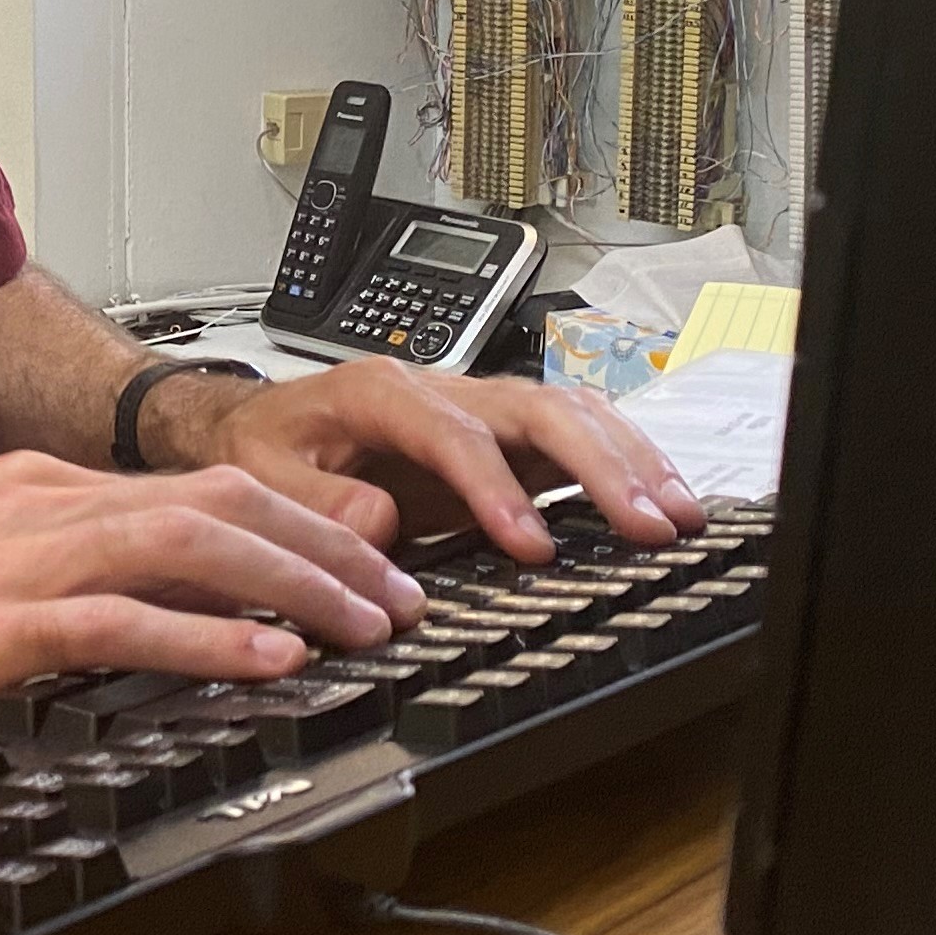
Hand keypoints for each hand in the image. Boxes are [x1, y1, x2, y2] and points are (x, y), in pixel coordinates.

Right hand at [0, 451, 425, 740]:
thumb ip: (47, 575)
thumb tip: (137, 608)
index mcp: (31, 492)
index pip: (194, 486)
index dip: (296, 521)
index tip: (362, 563)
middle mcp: (35, 506)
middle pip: (217, 501)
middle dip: (327, 545)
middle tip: (406, 594)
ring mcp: (12, 562)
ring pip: (190, 543)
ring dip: (296, 582)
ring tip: (370, 624)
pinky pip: (122, 622)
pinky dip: (210, 635)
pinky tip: (272, 660)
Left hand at [157, 361, 705, 563]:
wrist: (257, 424)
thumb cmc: (265, 446)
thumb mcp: (263, 476)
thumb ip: (318, 502)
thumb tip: (381, 526)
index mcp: (379, 392)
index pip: (455, 434)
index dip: (498, 489)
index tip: (531, 546)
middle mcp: (441, 389)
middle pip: (537, 409)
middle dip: (600, 467)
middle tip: (650, 526)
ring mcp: (478, 407)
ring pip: (570, 414)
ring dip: (628, 463)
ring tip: (678, 517)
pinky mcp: (501, 435)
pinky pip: (573, 438)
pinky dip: (623, 464)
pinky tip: (661, 499)